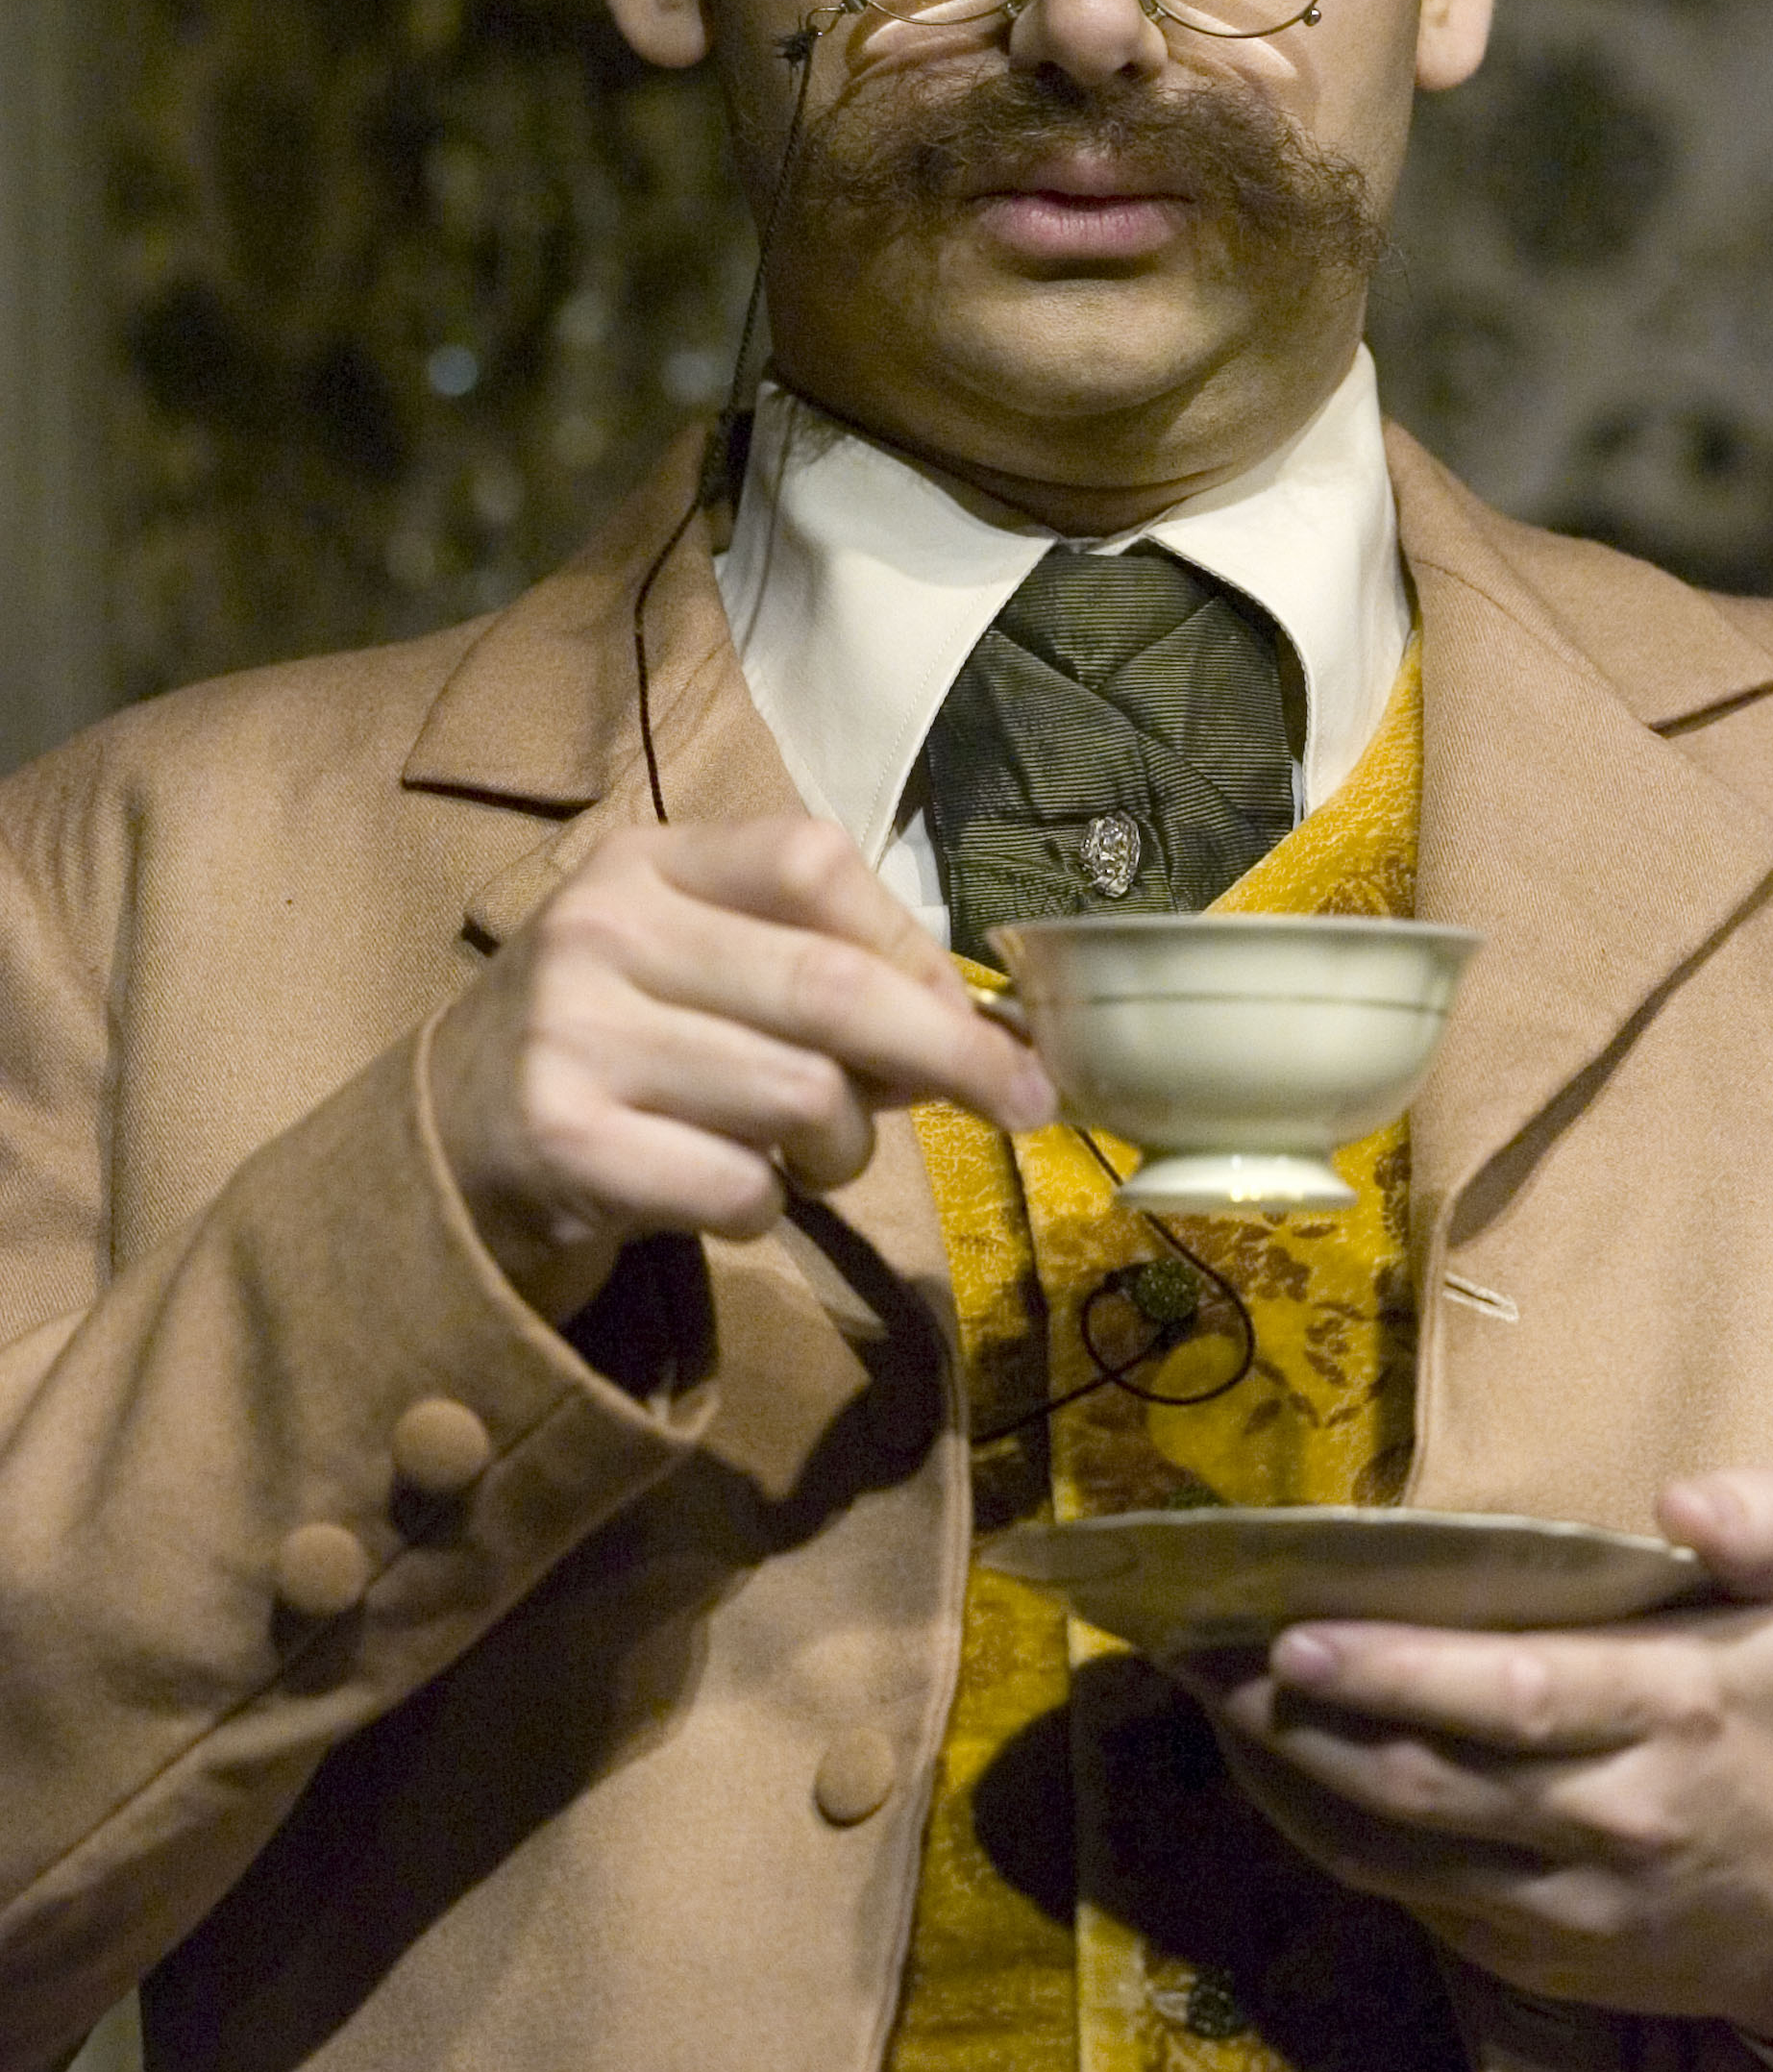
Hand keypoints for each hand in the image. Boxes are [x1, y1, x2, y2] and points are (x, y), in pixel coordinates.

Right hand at [430, 815, 1054, 1319]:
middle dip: (951, 1055)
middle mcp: (601, 932)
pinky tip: (728, 1194)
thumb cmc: (613, 1040)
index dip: (914, 947)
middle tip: (1025, 1104)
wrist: (448, 1142)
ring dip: (844, 1149)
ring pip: (800, 1097)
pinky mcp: (566, 1148)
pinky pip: (740, 1188)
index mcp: (647, 863)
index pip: (812, 864)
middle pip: (827, 989)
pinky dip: (768, 1208)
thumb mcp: (691, 962)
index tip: (979, 1017)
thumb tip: (978, 1028)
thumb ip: (814, 968)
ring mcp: (575, 1039)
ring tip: (813, 1158)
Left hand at [1176, 1471, 1772, 2049]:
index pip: (1514, 1697)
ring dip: (1288, 1775)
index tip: (1296, 1631)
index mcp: (1668, 1715)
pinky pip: (1406, 1896)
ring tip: (1204, 1694)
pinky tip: (1265, 1765)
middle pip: (1430, 1779)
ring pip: (1398, 1850)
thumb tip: (1684, 1497)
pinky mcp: (1530, 1958)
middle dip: (1304, 1719)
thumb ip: (1760, 1527)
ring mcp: (1563, 1906)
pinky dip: (1324, 1834)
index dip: (1398, 1671)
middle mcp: (1608, 1821)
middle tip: (1203, 1654)